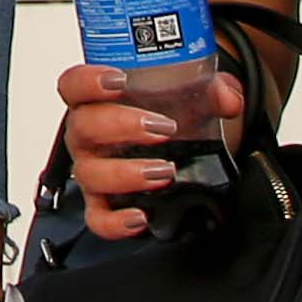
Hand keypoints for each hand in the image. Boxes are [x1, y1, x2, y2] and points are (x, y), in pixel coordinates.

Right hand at [57, 60, 244, 237]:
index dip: (88, 81)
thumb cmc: (175, 118)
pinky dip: (115, 221)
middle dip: (121, 125)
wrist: (186, 151)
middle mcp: (88, 136)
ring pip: (90, 173)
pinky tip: (140, 217)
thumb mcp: (197, 95)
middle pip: (83, 127)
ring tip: (165, 172)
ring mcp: (94, 171)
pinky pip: (98, 219)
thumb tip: (227, 97)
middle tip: (162, 128)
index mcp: (97, 101)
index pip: (74, 85)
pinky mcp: (105, 206)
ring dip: (125, 172)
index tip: (119, 80)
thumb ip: (215, 89)